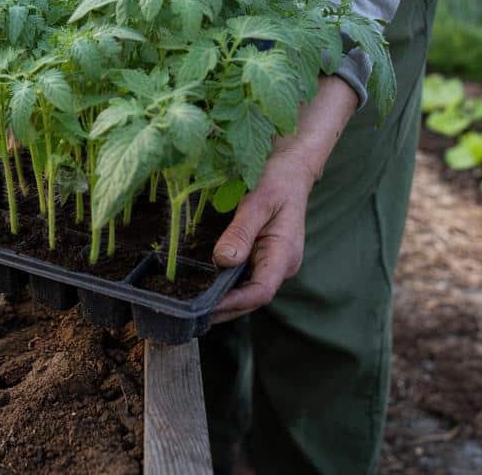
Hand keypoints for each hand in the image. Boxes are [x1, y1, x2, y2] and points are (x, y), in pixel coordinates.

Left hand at [211, 76, 357, 323]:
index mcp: (285, 254)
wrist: (291, 167)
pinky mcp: (262, 256)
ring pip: (247, 291)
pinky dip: (225, 287)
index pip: (261, 291)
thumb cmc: (277, 180)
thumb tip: (223, 261)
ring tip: (192, 307)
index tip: (207, 307)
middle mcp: (281, 264)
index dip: (234, 303)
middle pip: (252, 298)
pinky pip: (244, 278)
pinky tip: (204, 288)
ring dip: (223, 302)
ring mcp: (272, 262)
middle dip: (225, 309)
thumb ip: (242, 231)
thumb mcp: (259, 201)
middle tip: (190, 314)